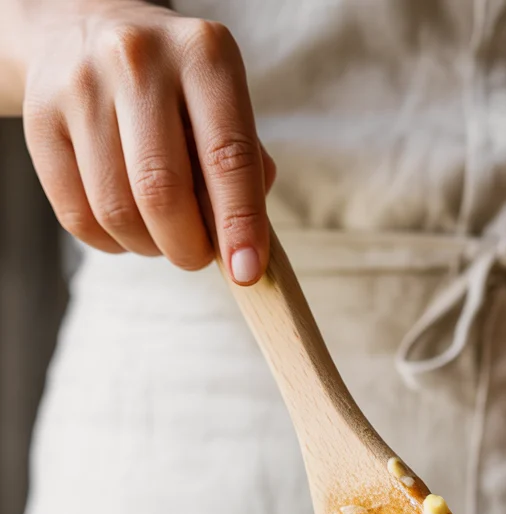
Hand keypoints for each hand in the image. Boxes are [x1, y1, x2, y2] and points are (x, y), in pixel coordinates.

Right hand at [20, 0, 274, 282]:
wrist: (86, 31)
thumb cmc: (175, 89)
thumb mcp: (222, 104)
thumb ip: (245, 167)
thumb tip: (243, 244)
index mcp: (202, 54)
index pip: (227, 155)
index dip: (239, 224)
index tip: (246, 271)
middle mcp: (137, 60)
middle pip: (162, 191)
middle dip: (187, 247)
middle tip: (197, 256)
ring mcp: (80, 86)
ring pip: (117, 211)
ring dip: (148, 246)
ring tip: (162, 234)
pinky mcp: (39, 119)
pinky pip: (77, 216)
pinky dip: (111, 242)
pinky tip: (126, 226)